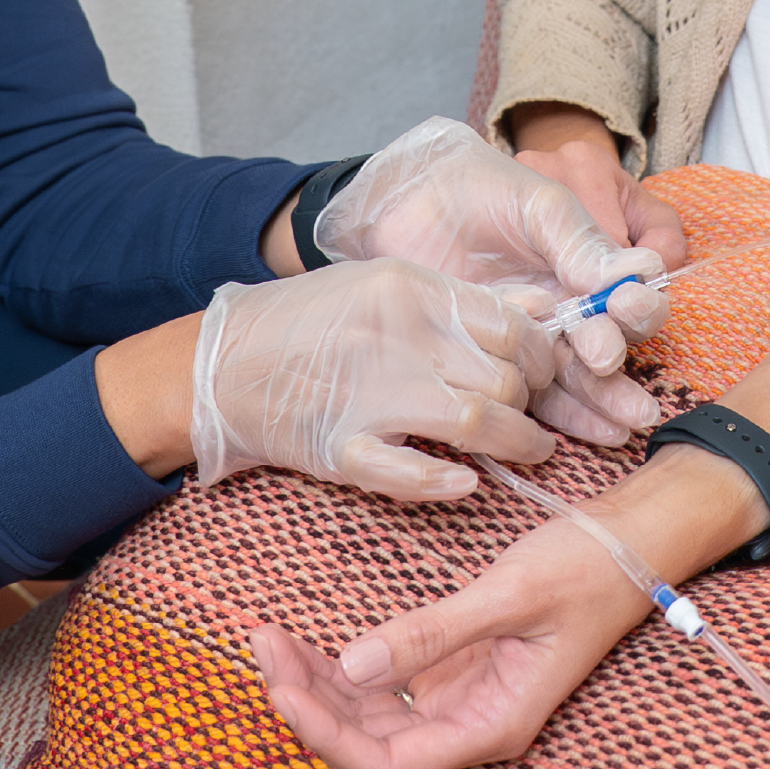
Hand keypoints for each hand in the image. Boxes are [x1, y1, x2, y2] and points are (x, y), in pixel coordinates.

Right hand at [190, 258, 556, 500]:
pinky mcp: (340, 446)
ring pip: (474, 421)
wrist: (224, 361)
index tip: (546, 374)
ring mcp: (367, 394)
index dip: (544, 356)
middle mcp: (395, 338)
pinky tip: (467, 483)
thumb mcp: (384, 285)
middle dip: (534, 405)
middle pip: (502, 377)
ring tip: (532, 451)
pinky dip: (446, 481)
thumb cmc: (312, 321)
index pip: (510, 324)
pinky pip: (408, 472)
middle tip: (536, 416)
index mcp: (409, 290)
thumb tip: (539, 313)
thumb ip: (455, 301)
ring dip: (516, 444)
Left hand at [251, 513, 645, 768]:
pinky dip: (345, 668)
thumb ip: (433, 634)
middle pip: (372, 746)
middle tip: (263, 647)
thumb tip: (355, 665)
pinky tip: (308, 645)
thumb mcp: (510, 595)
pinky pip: (387, 686)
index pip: (392, 764)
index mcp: (493, 725)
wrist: (630, 543)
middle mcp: (472, 724)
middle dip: (311, 704)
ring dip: (320, 687)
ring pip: (373, 718)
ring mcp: (461, 700)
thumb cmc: (586, 569)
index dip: (330, 736)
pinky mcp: (455, 671)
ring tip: (270, 641)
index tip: (283, 688)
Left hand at [316, 119, 668, 436]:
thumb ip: (580, 241)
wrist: (408, 199)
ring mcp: (534, 340)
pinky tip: (589, 435)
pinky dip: (564, 416)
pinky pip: (536, 395)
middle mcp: (569, 309)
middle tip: (606, 360)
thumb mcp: (538, 204)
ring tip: (623, 426)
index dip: (637, 305)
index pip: (629, 296)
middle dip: (619, 362)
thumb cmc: (480, 188)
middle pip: (609, 346)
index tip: (626, 303)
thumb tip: (634, 274)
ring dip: (603, 401)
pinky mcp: (496, 363)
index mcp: (588, 268)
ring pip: (578, 379)